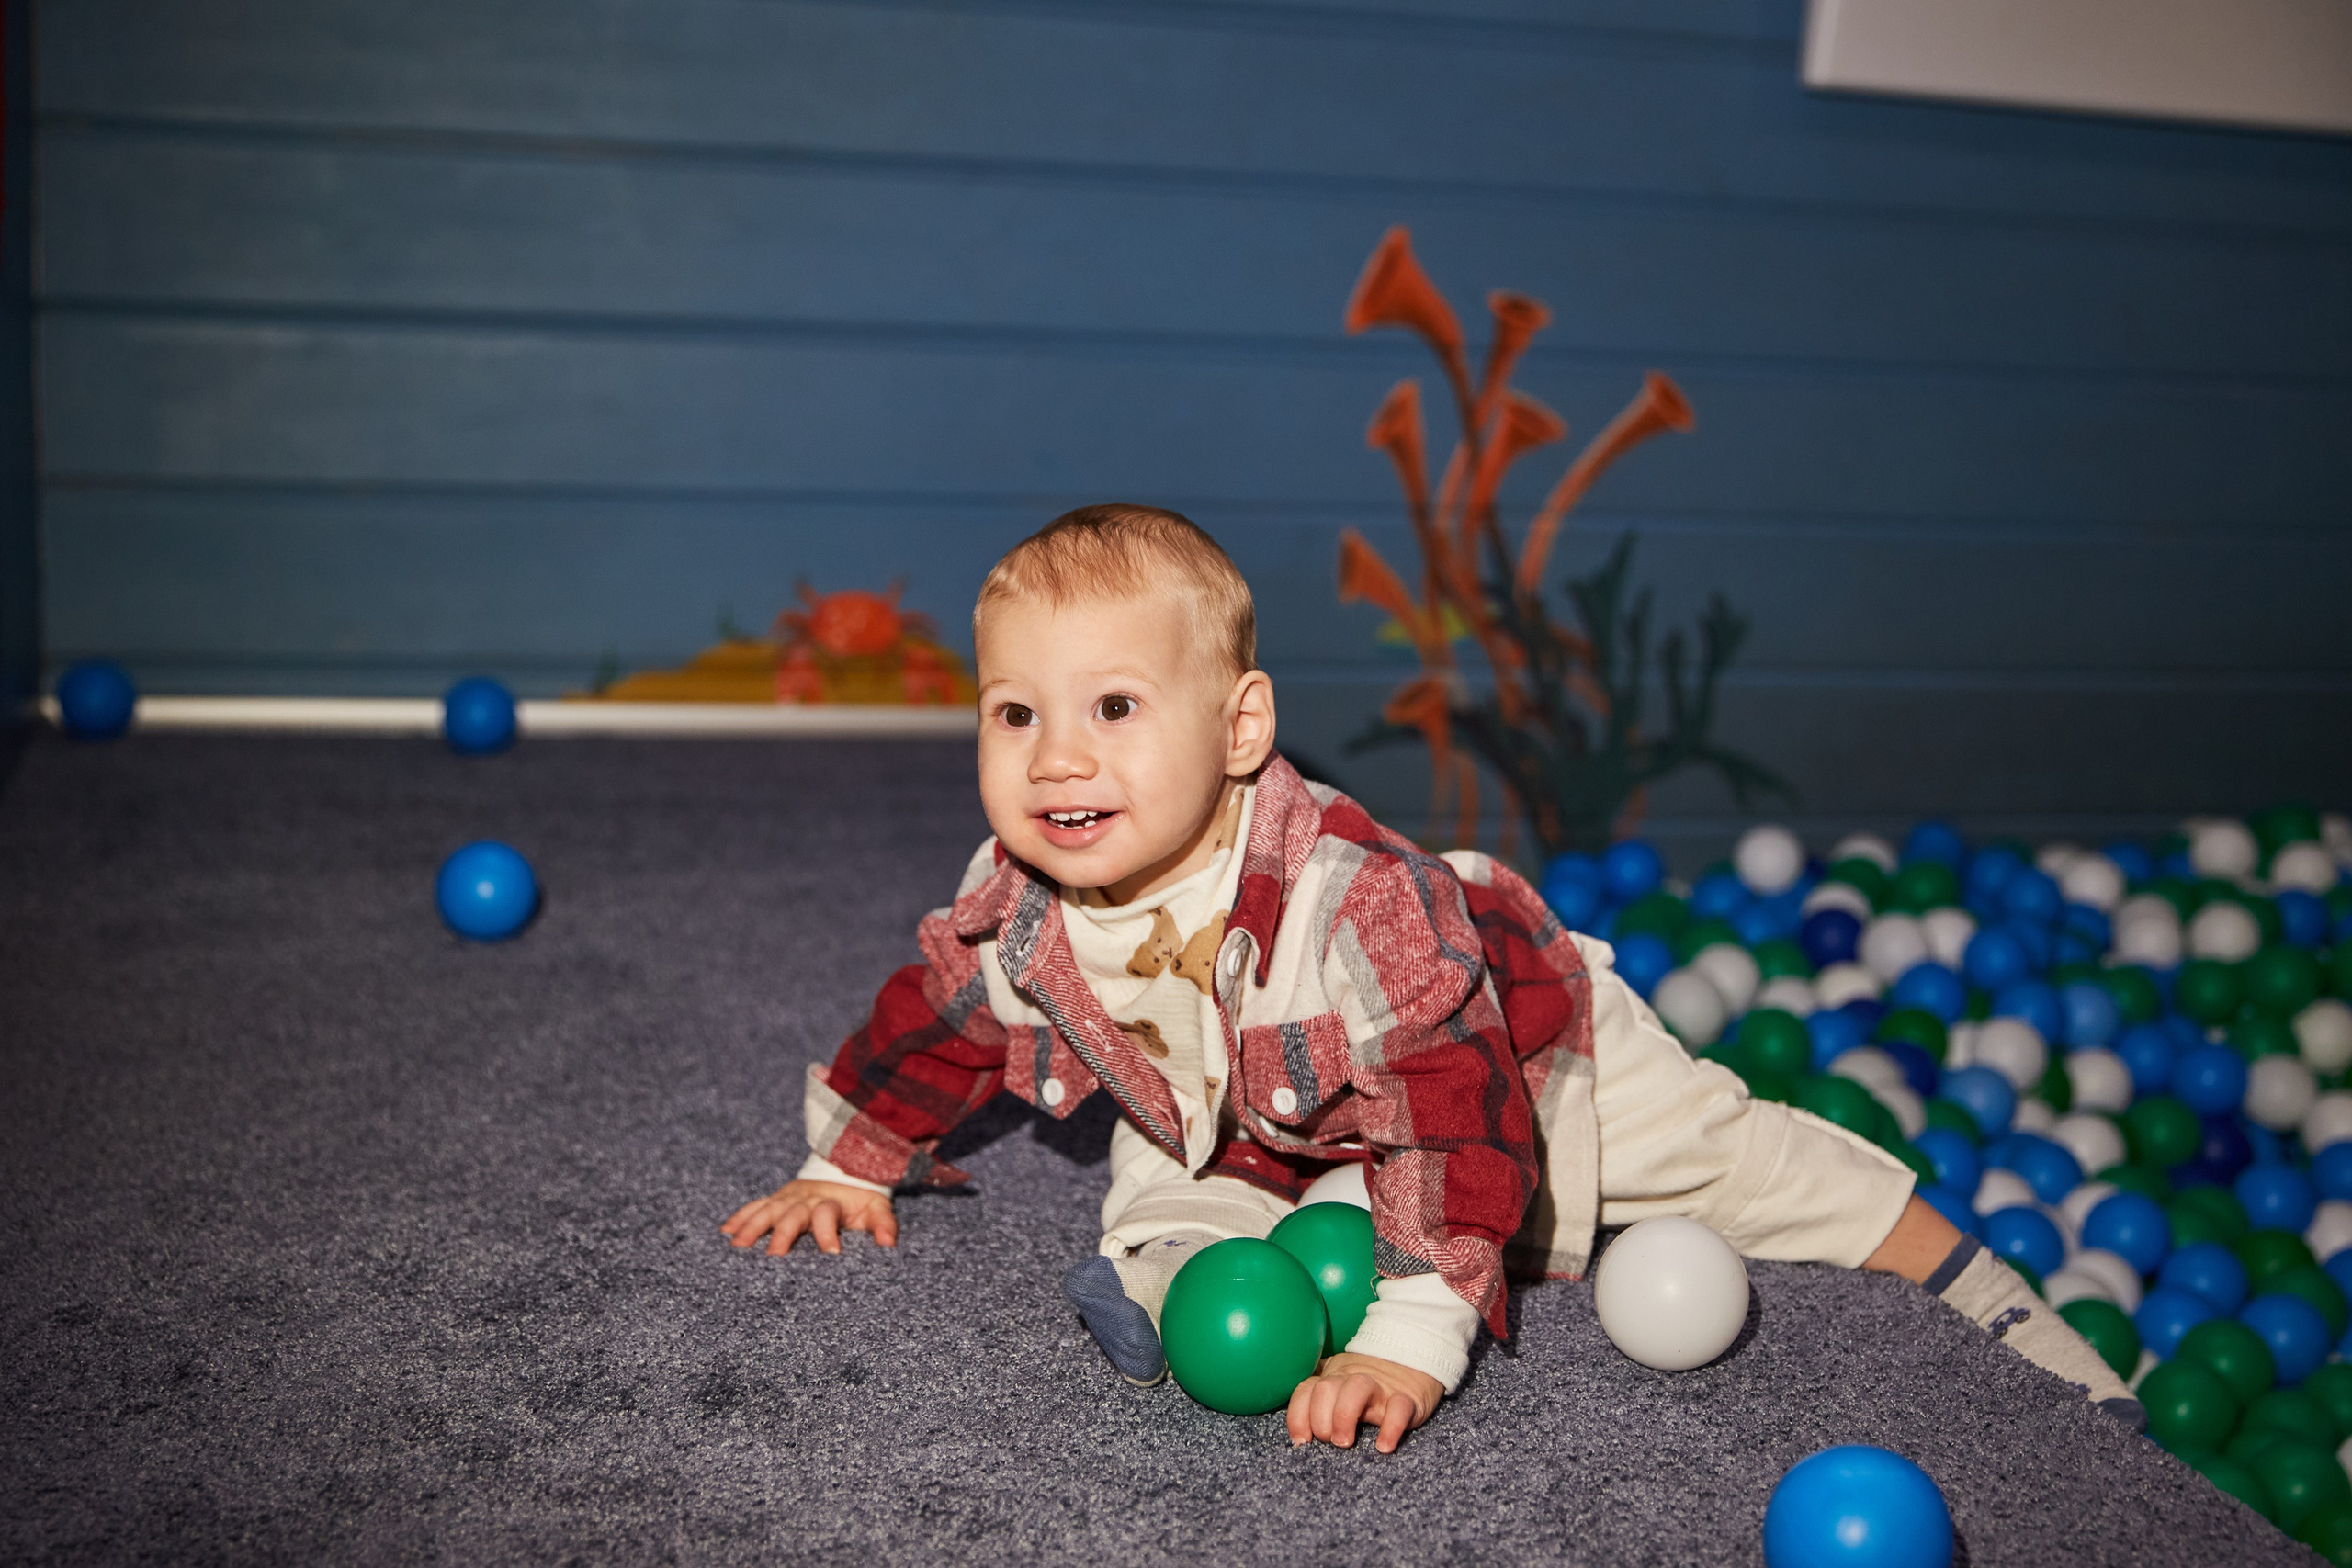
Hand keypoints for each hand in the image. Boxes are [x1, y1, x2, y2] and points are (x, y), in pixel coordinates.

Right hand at [722, 1179, 897, 1255]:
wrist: (846, 1167)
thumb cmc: (861, 1197)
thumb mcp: (877, 1207)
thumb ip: (884, 1224)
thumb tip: (888, 1245)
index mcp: (831, 1203)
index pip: (827, 1216)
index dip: (828, 1234)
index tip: (830, 1254)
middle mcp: (806, 1199)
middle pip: (792, 1216)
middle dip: (783, 1235)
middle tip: (773, 1257)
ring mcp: (788, 1198)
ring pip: (767, 1210)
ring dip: (752, 1227)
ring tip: (737, 1246)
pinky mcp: (776, 1198)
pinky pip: (755, 1206)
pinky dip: (740, 1217)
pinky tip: (725, 1231)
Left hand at [1285, 1352, 1443, 1453]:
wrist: (1412, 1360)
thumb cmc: (1367, 1383)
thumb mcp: (1340, 1383)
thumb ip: (1318, 1398)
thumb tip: (1298, 1434)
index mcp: (1333, 1377)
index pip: (1305, 1391)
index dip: (1298, 1416)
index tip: (1301, 1442)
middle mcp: (1352, 1379)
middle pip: (1326, 1388)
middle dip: (1321, 1419)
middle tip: (1330, 1441)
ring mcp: (1380, 1387)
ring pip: (1357, 1389)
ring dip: (1344, 1416)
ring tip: (1345, 1443)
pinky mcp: (1407, 1397)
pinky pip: (1399, 1407)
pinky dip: (1391, 1428)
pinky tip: (1383, 1447)